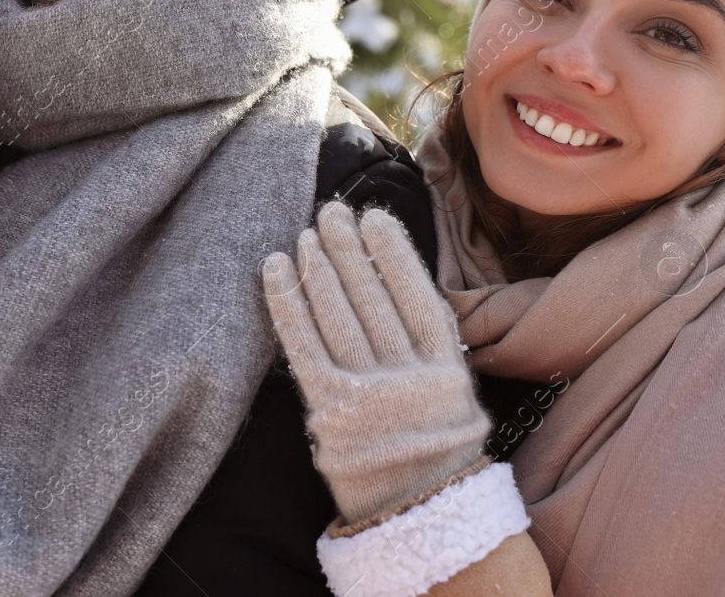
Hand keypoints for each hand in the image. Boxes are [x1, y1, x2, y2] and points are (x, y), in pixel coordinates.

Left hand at [262, 201, 489, 523]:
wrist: (416, 511)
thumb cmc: (429, 442)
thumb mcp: (449, 391)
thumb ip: (427, 340)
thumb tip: (394, 268)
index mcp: (446, 371)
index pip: (417, 295)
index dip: (394, 252)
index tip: (374, 217)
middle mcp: (408, 379)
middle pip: (372, 298)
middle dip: (348, 249)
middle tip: (330, 212)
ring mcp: (367, 396)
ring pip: (337, 315)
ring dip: (318, 267)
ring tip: (305, 234)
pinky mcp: (328, 410)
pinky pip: (302, 345)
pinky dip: (286, 302)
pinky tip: (275, 268)